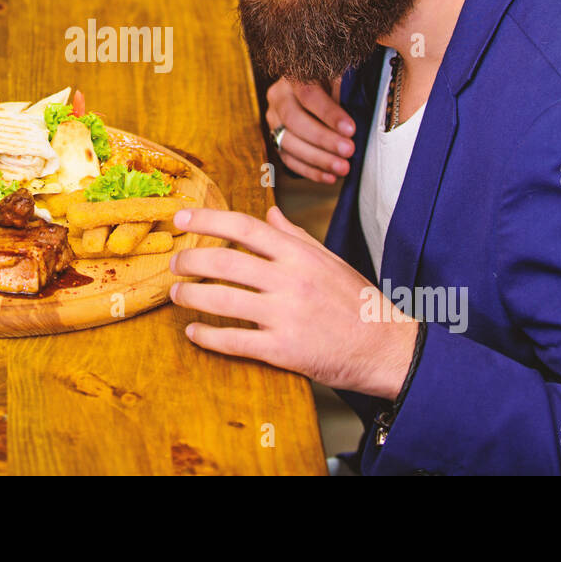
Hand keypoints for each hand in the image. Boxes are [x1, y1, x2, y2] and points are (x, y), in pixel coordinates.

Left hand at [168, 204, 417, 399]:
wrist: (386, 347)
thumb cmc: (357, 301)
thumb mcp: (328, 259)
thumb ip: (295, 235)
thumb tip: (270, 211)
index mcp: (299, 254)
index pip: (244, 227)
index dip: (207, 220)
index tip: (180, 217)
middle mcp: (290, 280)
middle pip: (224, 262)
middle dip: (189, 261)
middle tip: (174, 263)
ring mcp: (286, 315)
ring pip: (222, 300)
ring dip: (190, 296)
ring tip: (176, 294)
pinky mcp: (284, 350)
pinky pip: (234, 341)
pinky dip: (207, 335)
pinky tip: (194, 332)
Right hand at [265, 76, 355, 183]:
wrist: (314, 87)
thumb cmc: (331, 82)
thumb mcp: (338, 77)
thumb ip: (343, 91)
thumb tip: (355, 115)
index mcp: (293, 77)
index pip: (308, 94)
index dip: (329, 113)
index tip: (350, 129)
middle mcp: (278, 97)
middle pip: (294, 121)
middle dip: (323, 139)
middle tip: (348, 150)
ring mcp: (273, 120)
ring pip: (288, 143)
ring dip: (317, 159)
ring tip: (342, 168)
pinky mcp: (274, 140)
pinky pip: (288, 159)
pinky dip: (310, 171)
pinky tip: (330, 177)